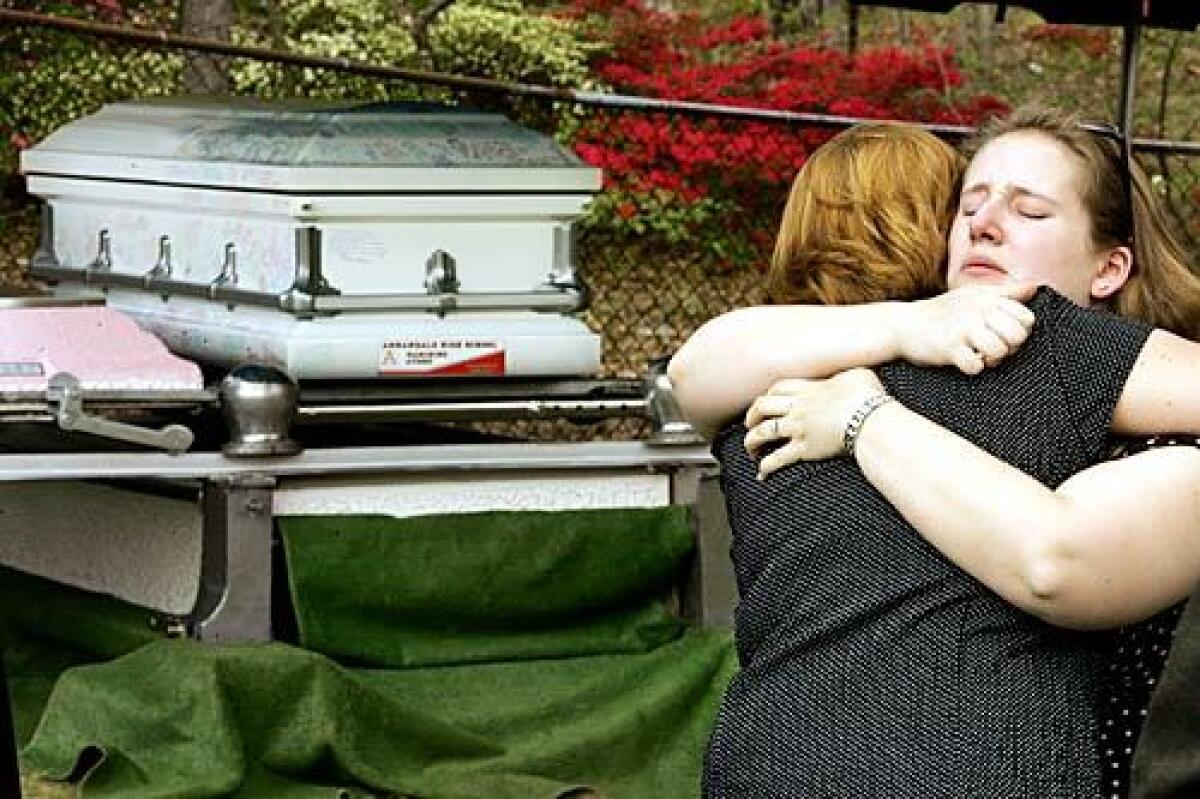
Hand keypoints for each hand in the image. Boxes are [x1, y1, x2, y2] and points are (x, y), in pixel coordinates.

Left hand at [744, 368, 885, 478]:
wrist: (870, 419)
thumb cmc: (868, 397)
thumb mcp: (857, 375)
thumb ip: (846, 376)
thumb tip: (850, 377)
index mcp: (809, 389)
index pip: (778, 388)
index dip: (768, 395)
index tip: (766, 402)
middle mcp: (797, 407)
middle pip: (762, 407)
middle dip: (751, 416)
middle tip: (750, 424)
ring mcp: (798, 428)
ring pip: (763, 432)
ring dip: (752, 441)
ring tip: (751, 449)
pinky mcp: (804, 449)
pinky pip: (778, 458)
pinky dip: (766, 466)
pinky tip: (762, 473)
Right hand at [890, 283, 1036, 373]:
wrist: (902, 324)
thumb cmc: (940, 311)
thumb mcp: (973, 296)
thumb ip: (1006, 293)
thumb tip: (1035, 286)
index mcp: (987, 299)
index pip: (1026, 318)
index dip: (1019, 331)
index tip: (1001, 334)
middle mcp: (977, 311)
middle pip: (1017, 336)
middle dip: (1009, 347)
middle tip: (992, 349)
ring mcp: (962, 329)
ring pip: (999, 351)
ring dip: (992, 360)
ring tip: (978, 356)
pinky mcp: (948, 347)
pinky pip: (975, 366)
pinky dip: (972, 368)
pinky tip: (963, 362)